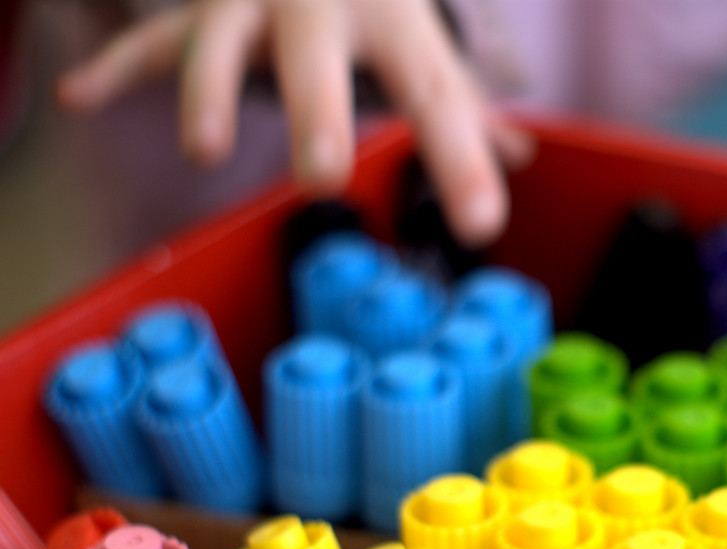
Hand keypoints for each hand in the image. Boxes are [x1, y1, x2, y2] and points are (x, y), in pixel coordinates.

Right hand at [57, 0, 531, 247]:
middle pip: (319, 61)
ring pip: (221, 39)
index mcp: (396, 25)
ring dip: (209, 91)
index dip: (461, 160)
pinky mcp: (200, 11)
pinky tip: (83, 99)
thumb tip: (520, 157)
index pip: (436, 96)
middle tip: (321, 178)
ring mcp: (253, 4)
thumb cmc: (377, 7)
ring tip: (203, 151)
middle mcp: (324, 9)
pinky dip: (118, 69)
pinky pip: (153, 38)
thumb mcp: (423, 48)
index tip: (482, 225)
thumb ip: (462, 107)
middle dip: (317, 113)